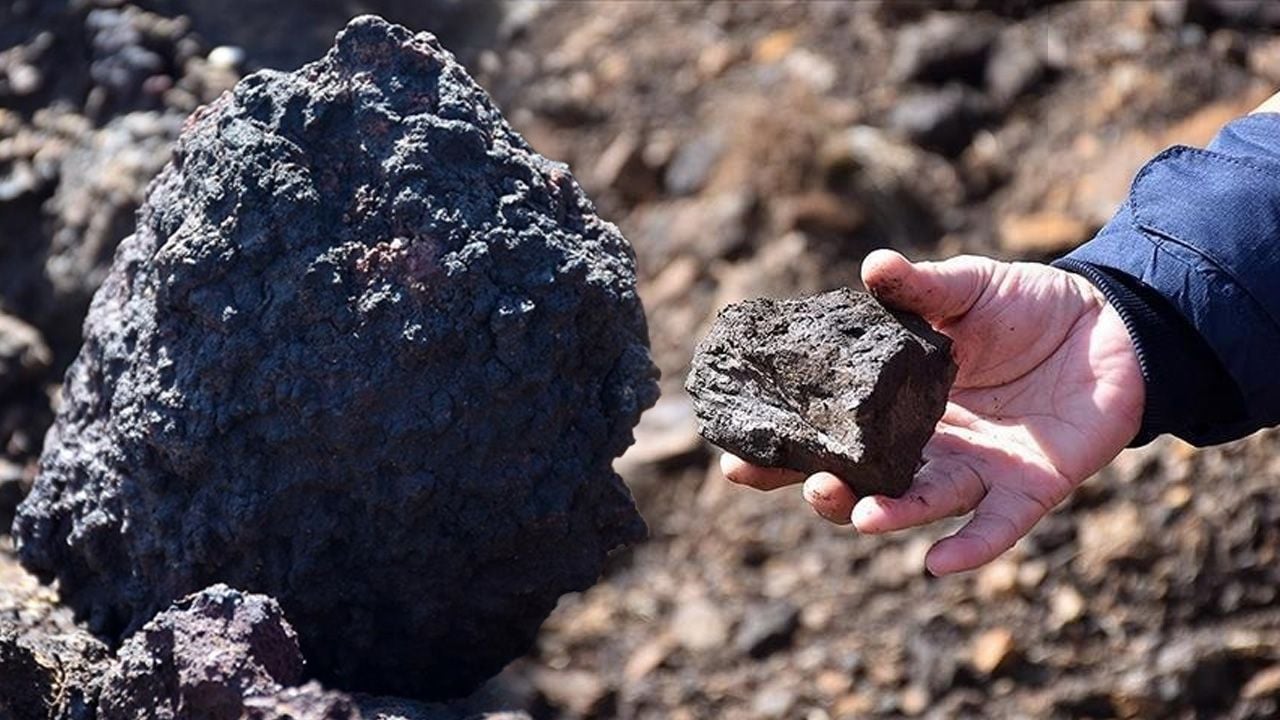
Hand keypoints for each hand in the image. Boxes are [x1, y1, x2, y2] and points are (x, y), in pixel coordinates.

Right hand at [721, 249, 1144, 574]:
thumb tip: (872, 267)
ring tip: (856, 513)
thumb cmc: (1029, 306)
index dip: (787, 450)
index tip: (735, 460)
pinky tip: (938, 565)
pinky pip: (997, 527)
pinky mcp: (1030, 488)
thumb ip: (921, 289)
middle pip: (866, 481)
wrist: (1112, 326)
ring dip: (887, 515)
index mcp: (900, 403)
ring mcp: (977, 470)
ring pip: (921, 503)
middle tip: (800, 482)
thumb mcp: (968, 288)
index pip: (833, 434)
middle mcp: (930, 446)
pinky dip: (969, 549)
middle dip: (827, 490)